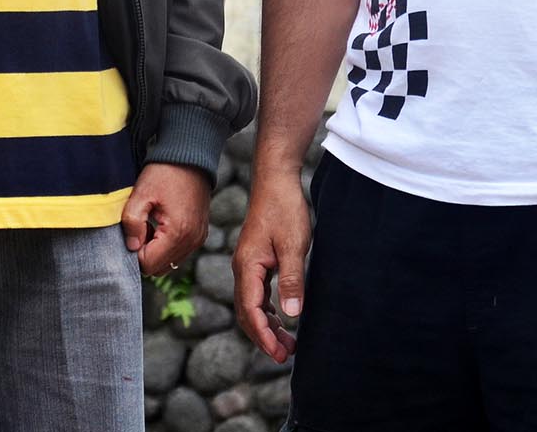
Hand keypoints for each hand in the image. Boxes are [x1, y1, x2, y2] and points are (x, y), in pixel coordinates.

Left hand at [121, 163, 211, 277]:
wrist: (191, 156)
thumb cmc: (165, 172)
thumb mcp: (141, 193)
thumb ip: (132, 222)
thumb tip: (132, 246)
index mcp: (178, 233)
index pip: (148, 264)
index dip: (135, 250)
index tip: (135, 229)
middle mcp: (192, 241)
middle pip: (159, 268)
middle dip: (145, 253)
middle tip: (142, 227)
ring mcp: (198, 239)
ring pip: (169, 262)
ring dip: (156, 249)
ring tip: (152, 224)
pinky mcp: (200, 234)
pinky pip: (179, 252)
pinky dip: (167, 244)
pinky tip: (162, 223)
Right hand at [232, 173, 310, 363]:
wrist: (276, 180)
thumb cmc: (284, 208)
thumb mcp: (294, 245)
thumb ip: (292, 279)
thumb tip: (292, 315)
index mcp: (247, 266)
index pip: (250, 310)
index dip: (263, 335)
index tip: (278, 354)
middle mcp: (242, 268)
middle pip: (247, 313)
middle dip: (264, 337)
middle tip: (284, 357)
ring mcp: (248, 264)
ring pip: (252, 305)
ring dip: (267, 326)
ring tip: (287, 344)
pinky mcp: (256, 260)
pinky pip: (258, 293)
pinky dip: (268, 310)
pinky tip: (282, 319)